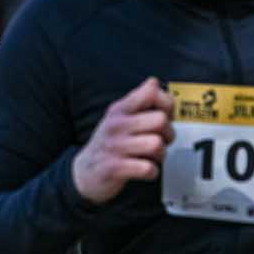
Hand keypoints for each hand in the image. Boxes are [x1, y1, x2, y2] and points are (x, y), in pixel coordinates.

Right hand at [72, 77, 174, 203]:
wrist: (85, 171)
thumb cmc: (109, 142)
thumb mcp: (119, 117)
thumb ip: (139, 100)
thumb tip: (154, 82)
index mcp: (119, 110)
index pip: (152, 93)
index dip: (167, 105)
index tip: (164, 116)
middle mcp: (116, 125)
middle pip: (160, 120)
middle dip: (168, 134)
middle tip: (161, 140)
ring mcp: (115, 146)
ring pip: (156, 145)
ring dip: (161, 155)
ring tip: (152, 155)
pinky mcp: (115, 167)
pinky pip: (148, 168)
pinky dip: (152, 172)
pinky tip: (144, 169)